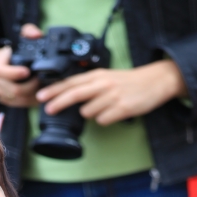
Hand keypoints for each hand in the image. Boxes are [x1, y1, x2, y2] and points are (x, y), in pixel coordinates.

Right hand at [0, 24, 43, 107]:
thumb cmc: (11, 52)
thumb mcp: (17, 38)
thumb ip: (28, 32)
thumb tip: (37, 35)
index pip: (4, 73)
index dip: (16, 73)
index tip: (28, 70)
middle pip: (15, 90)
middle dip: (30, 86)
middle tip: (41, 80)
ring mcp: (1, 94)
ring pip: (19, 100)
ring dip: (33, 95)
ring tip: (43, 88)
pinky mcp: (6, 102)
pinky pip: (20, 105)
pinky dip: (31, 101)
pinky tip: (39, 95)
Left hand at [37, 59, 186, 125]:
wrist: (155, 81)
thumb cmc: (129, 82)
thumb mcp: (107, 78)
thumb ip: (90, 86)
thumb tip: (72, 99)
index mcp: (98, 75)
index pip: (71, 82)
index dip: (54, 90)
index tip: (40, 96)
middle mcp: (103, 84)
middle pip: (74, 93)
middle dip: (58, 102)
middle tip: (47, 109)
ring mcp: (112, 96)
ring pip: (88, 112)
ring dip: (91, 114)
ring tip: (105, 108)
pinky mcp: (121, 108)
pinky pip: (103, 121)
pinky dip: (105, 120)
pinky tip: (114, 113)